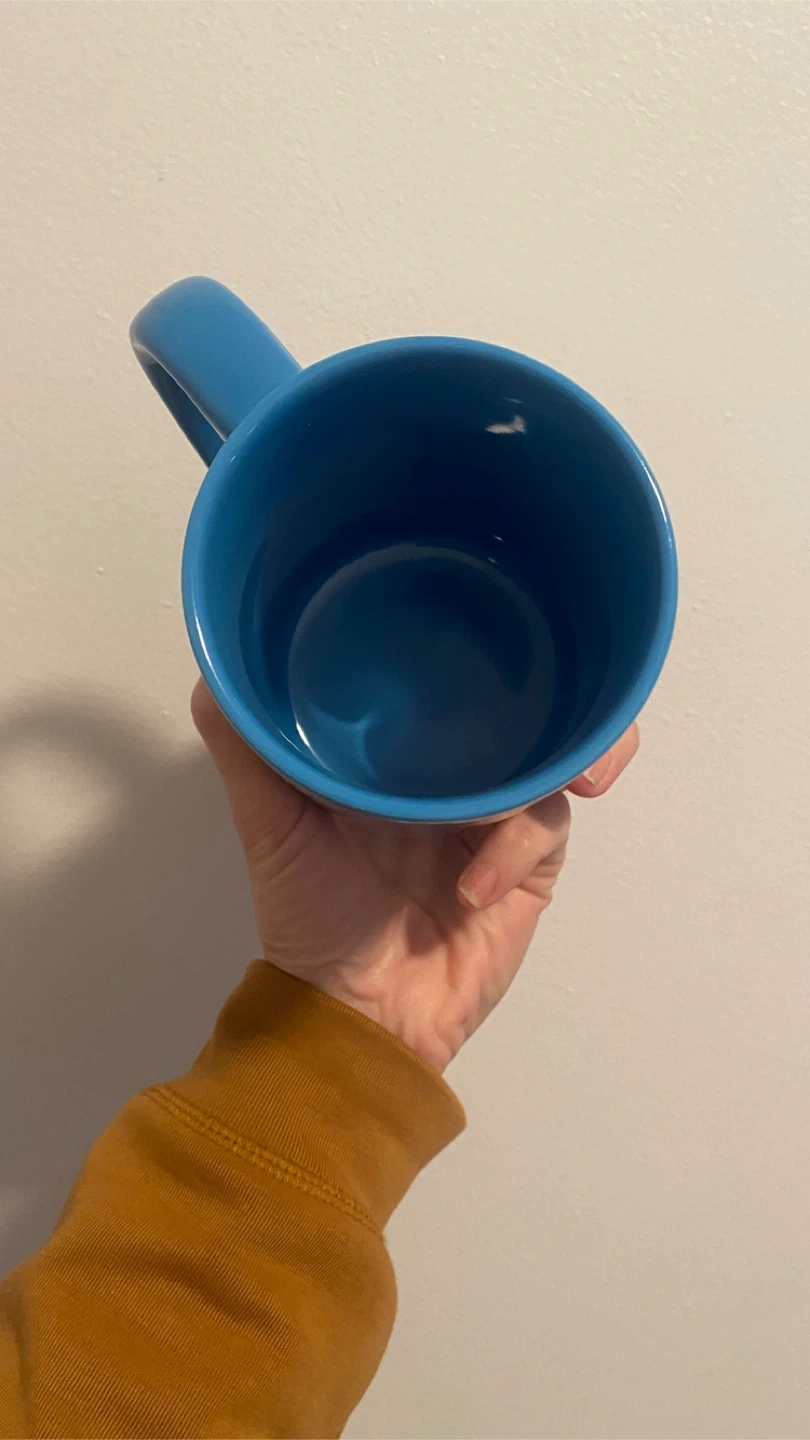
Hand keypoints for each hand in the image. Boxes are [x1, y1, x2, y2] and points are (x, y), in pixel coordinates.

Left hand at [192, 682, 637, 1071]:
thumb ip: (249, 756)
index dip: (467, 645)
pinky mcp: (528, 868)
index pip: (445, 680)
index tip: (473, 614)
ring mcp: (495, 821)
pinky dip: (512, 851)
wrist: (358, 1018)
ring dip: (555, 764)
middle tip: (555, 699)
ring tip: (550, 785)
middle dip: (547, 699)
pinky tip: (470, 888)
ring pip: (550, 762)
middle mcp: (452, 777)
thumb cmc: (310, 921)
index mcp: (398, 757)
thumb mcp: (269, 828)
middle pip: (519, 711)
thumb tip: (212, 678)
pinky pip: (543, 832)